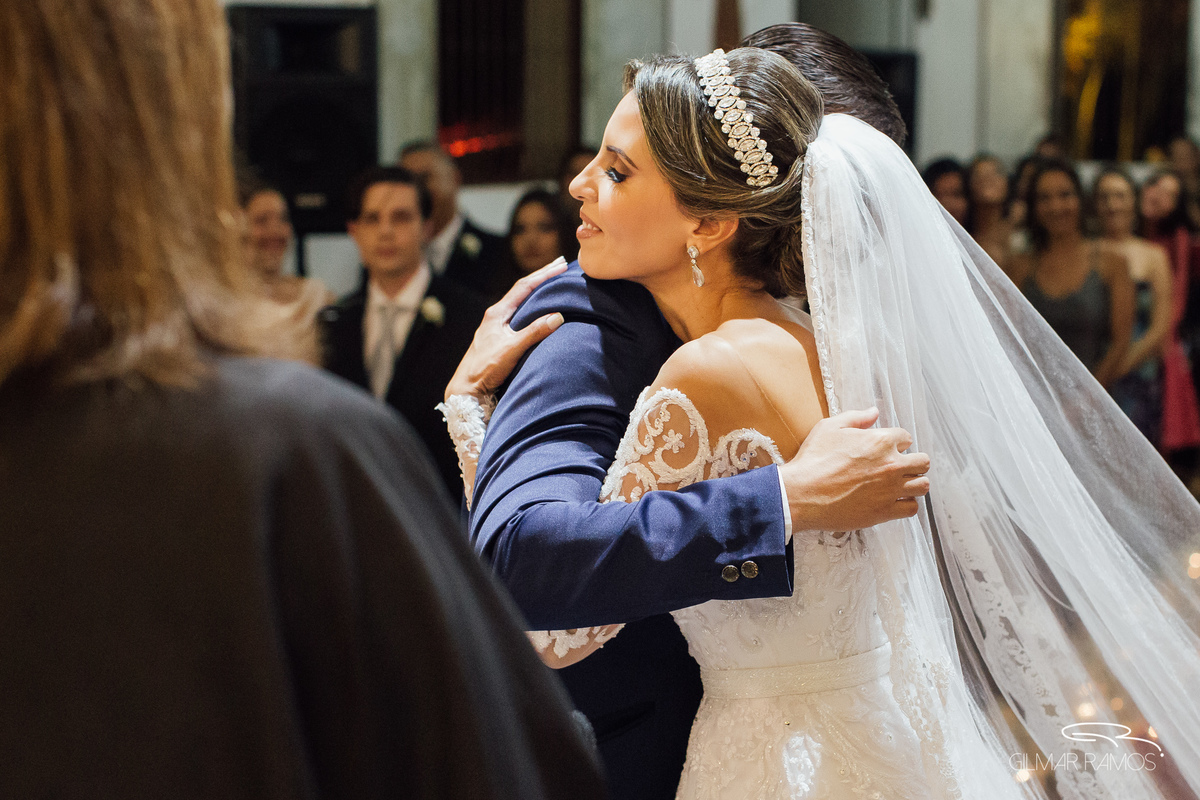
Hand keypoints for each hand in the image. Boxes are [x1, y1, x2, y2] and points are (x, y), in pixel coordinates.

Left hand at [444, 258, 568, 400]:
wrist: (467, 387)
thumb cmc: (485, 368)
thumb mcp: (512, 349)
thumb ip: (534, 332)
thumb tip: (558, 316)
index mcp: (497, 312)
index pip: (524, 287)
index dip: (543, 275)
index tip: (561, 266)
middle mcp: (496, 315)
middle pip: (522, 290)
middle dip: (542, 277)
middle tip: (561, 265)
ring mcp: (496, 326)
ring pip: (520, 301)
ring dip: (537, 290)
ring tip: (553, 281)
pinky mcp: (499, 337)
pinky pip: (519, 314)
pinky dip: (533, 306)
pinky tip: (539, 308)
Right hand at [781, 407, 929, 530]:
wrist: (801, 494)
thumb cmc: (813, 460)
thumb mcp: (829, 428)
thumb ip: (856, 418)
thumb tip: (874, 412)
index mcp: (880, 441)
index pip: (907, 437)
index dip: (897, 442)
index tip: (887, 449)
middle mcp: (891, 465)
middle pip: (923, 462)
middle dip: (913, 462)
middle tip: (898, 466)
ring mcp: (890, 490)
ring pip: (922, 485)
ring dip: (913, 483)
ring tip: (899, 484)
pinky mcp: (884, 512)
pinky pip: (911, 508)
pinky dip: (905, 504)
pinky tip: (893, 501)